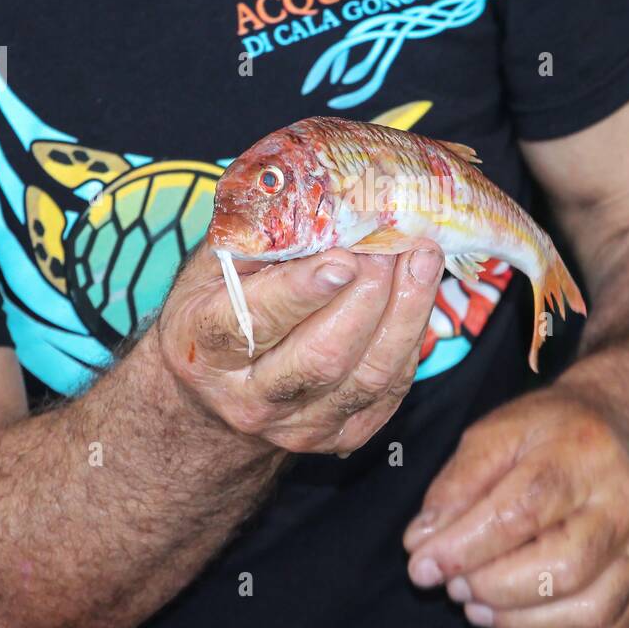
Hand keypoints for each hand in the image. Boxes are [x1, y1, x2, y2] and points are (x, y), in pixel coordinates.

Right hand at [156, 242, 442, 453]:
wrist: (216, 394)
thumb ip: (258, 236)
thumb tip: (318, 190)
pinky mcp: (341, 436)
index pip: (253, 323)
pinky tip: (420, 293)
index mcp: (205, 346)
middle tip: (394, 243)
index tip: (343, 258)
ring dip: (406, 312)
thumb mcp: (214, 266)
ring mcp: (298, 426)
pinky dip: (412, 336)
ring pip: (367, 377)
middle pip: (322, 357)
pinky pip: (391, 389)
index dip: (301, 292)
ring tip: (423, 258)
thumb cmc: (219, 307)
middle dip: (369, 297)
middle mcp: (248, 398)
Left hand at [403, 391, 628, 627]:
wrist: (624, 431)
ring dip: (517, 618)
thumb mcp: (495, 433)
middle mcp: (624, 499)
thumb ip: (457, 484)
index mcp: (582, 451)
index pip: (521, 510)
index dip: (466, 546)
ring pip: (586, 607)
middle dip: (492, 586)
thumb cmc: (550, 432)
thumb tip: (422, 542)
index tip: (422, 565)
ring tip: (475, 603)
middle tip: (453, 584)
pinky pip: (603, 624)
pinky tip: (511, 611)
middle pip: (560, 566)